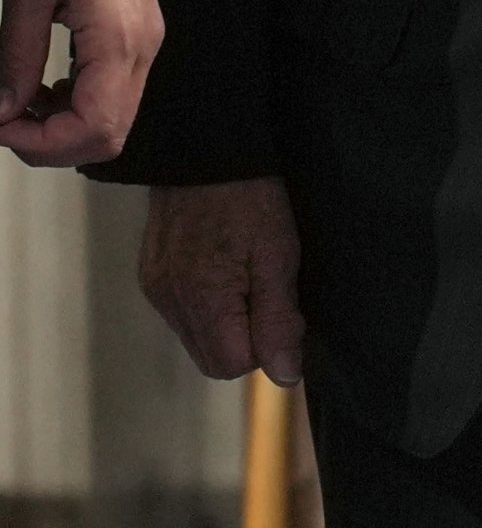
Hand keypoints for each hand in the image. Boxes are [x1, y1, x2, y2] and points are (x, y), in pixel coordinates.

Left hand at [0, 0, 160, 167]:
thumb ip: (15, 59)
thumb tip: (2, 111)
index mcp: (118, 36)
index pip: (95, 127)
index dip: (40, 144)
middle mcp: (142, 44)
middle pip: (111, 133)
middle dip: (51, 143)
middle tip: (1, 120)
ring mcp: (144, 37)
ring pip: (114, 117)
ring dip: (62, 126)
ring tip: (15, 102)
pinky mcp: (135, 29)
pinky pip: (114, 90)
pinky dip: (75, 104)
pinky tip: (42, 85)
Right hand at [139, 178, 302, 384]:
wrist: (205, 152)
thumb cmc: (252, 200)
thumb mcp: (279, 256)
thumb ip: (279, 319)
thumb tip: (284, 375)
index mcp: (202, 300)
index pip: (232, 366)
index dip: (266, 349)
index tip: (284, 314)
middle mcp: (169, 302)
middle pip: (212, 360)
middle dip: (246, 342)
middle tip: (269, 295)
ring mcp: (156, 289)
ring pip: (196, 339)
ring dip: (227, 325)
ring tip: (248, 277)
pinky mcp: (151, 276)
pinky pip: (182, 314)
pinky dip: (208, 307)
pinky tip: (225, 271)